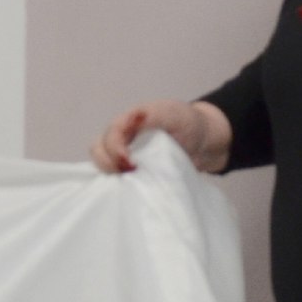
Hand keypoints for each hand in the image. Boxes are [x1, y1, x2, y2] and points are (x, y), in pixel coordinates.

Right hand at [91, 99, 230, 174]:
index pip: (110, 134)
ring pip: (101, 162)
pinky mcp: (130, 169)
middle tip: (131, 172)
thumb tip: (134, 119)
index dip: (115, 149)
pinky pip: (112, 175)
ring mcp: (124, 153)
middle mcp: (122, 136)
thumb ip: (155, 115)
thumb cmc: (189, 124)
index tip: (130, 163)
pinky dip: (114, 181)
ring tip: (129, 180)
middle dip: (108, 162)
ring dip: (109, 172)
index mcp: (130, 120)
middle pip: (98, 148)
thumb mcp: (174, 115)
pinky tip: (128, 186)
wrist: (204, 141)